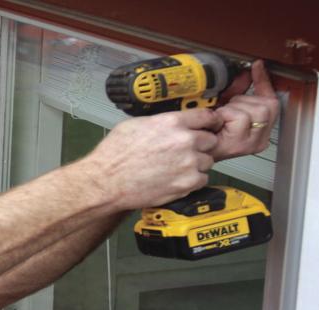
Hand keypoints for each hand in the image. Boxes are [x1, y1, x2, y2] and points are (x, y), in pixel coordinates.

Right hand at [81, 107, 222, 210]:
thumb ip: (161, 121)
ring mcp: (188, 164)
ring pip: (207, 161)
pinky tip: (177, 179)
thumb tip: (171, 122)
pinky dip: (193, 180)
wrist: (108, 182)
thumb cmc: (115, 154)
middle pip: (210, 140)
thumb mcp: (137, 124)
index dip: (209, 122)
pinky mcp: (187, 184)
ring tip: (178, 167)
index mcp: (173, 122)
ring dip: (197, 164)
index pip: (206, 116)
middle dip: (201, 145)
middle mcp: (185, 141)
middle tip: (187, 151)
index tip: (210, 125)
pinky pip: (202, 180)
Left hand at [213, 60, 277, 159]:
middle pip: (267, 106)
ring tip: (223, 118)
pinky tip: (219, 123)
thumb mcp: (228, 107)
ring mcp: (252, 143)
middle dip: (246, 101)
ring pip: (257, 110)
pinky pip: (241, 116)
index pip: (272, 103)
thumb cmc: (208, 131)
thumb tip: (247, 73)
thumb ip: (240, 91)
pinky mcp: (241, 143)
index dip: (264, 82)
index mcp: (260, 132)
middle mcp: (260, 140)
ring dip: (235, 108)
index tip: (257, 66)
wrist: (194, 147)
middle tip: (229, 110)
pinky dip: (227, 114)